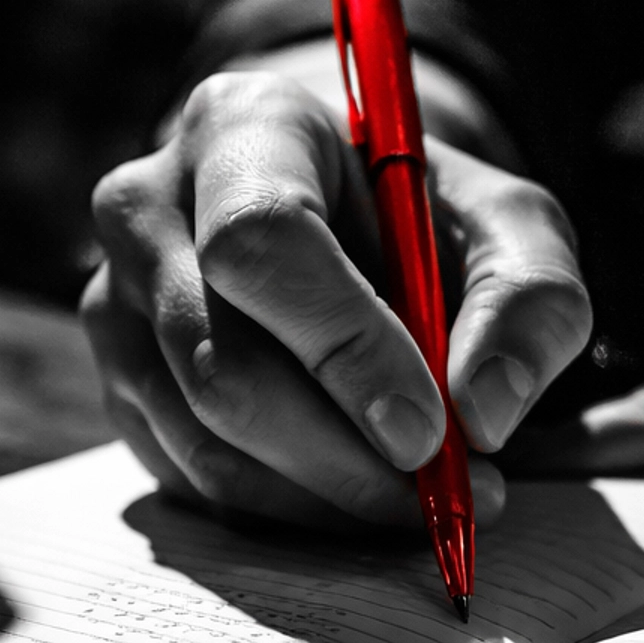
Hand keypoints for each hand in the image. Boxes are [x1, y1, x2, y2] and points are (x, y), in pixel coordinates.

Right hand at [82, 55, 591, 530]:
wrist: (345, 227)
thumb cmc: (424, 219)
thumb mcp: (512, 227)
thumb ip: (531, 300)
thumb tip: (483, 413)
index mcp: (241, 128)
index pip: (261, 243)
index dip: (346, 349)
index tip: (431, 430)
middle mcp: (145, 207)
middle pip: (222, 363)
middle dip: (344, 454)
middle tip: (446, 495)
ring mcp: (112, 303)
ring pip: (202, 440)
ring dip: (324, 499)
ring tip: (421, 504)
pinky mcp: (116, 386)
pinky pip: (190, 481)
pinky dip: (288, 514)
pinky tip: (357, 501)